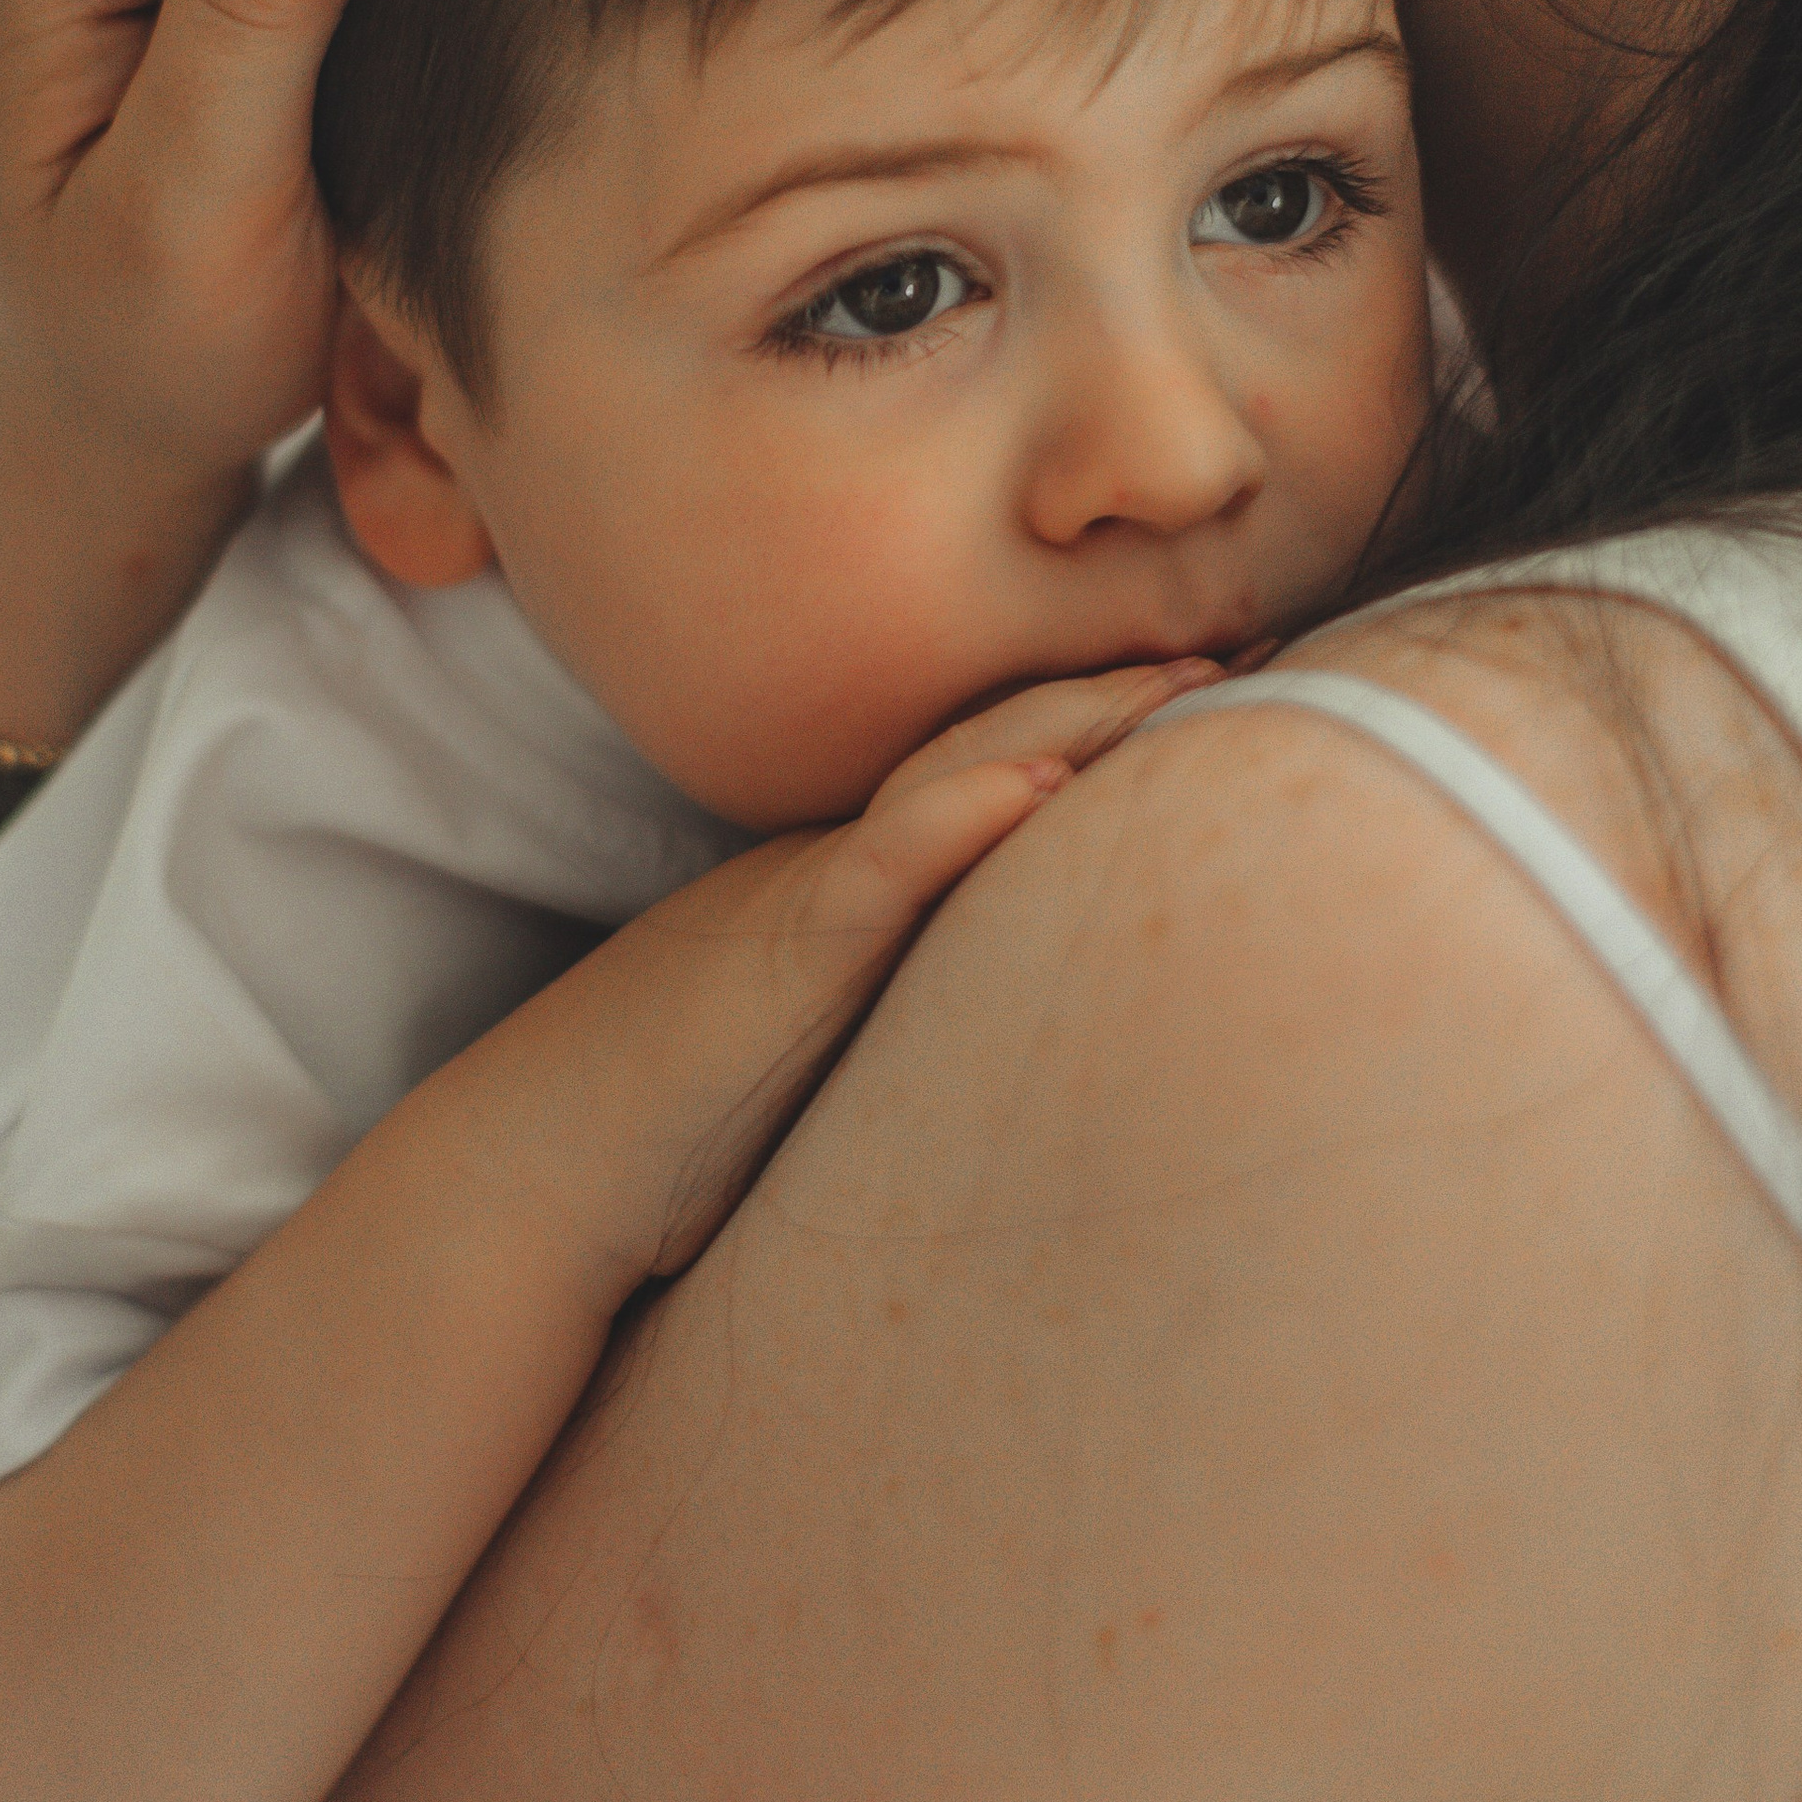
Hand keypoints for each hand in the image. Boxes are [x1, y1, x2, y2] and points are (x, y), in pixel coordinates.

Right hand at [526, 657, 1227, 1293]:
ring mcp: (807, 897)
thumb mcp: (824, 1059)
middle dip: (1125, 691)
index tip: (1224, 680)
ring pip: (956, 780)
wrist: (541, 1166)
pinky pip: (882, 870)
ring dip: (1075, 722)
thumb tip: (1028, 1053)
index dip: (1109, 724)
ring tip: (1186, 672)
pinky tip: (1043, 781)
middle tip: (1260, 635)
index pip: (1001, 777)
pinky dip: (963, 817)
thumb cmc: (675, 1135)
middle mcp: (839, 868)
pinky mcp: (780, 953)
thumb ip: (913, 1024)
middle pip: (999, 748)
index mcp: (858, 890)